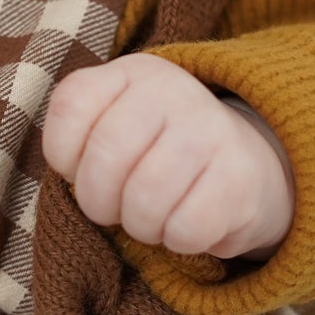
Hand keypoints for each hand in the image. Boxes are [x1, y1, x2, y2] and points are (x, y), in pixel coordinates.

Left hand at [41, 52, 292, 258]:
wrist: (250, 167)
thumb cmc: (162, 153)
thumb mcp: (120, 122)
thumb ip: (82, 133)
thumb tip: (69, 170)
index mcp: (135, 73)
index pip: (70, 106)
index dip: (64, 155)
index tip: (82, 168)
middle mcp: (175, 92)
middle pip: (104, 160)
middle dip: (99, 202)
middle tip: (116, 208)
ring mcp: (212, 131)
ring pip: (144, 201)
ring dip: (141, 226)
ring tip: (154, 217)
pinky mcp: (241, 179)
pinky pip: (184, 228)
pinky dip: (177, 240)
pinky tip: (187, 224)